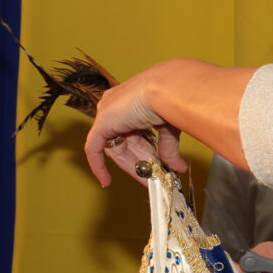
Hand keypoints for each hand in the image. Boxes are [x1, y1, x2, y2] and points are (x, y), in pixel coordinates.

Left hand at [84, 64, 184, 186]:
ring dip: (133, 167)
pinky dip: (98, 166)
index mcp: (132, 101)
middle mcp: (117, 106)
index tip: (156, 169)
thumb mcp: (169, 127)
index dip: (146, 153)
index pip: (135, 133)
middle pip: (126, 143)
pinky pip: (94, 149)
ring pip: (116, 148)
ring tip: (148, 183)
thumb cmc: (171, 99)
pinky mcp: (102, 123)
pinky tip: (105, 181)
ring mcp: (108, 113)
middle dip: (142, 163)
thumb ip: (168, 147)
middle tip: (155, 180)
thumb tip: (179, 168)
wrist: (167, 89)